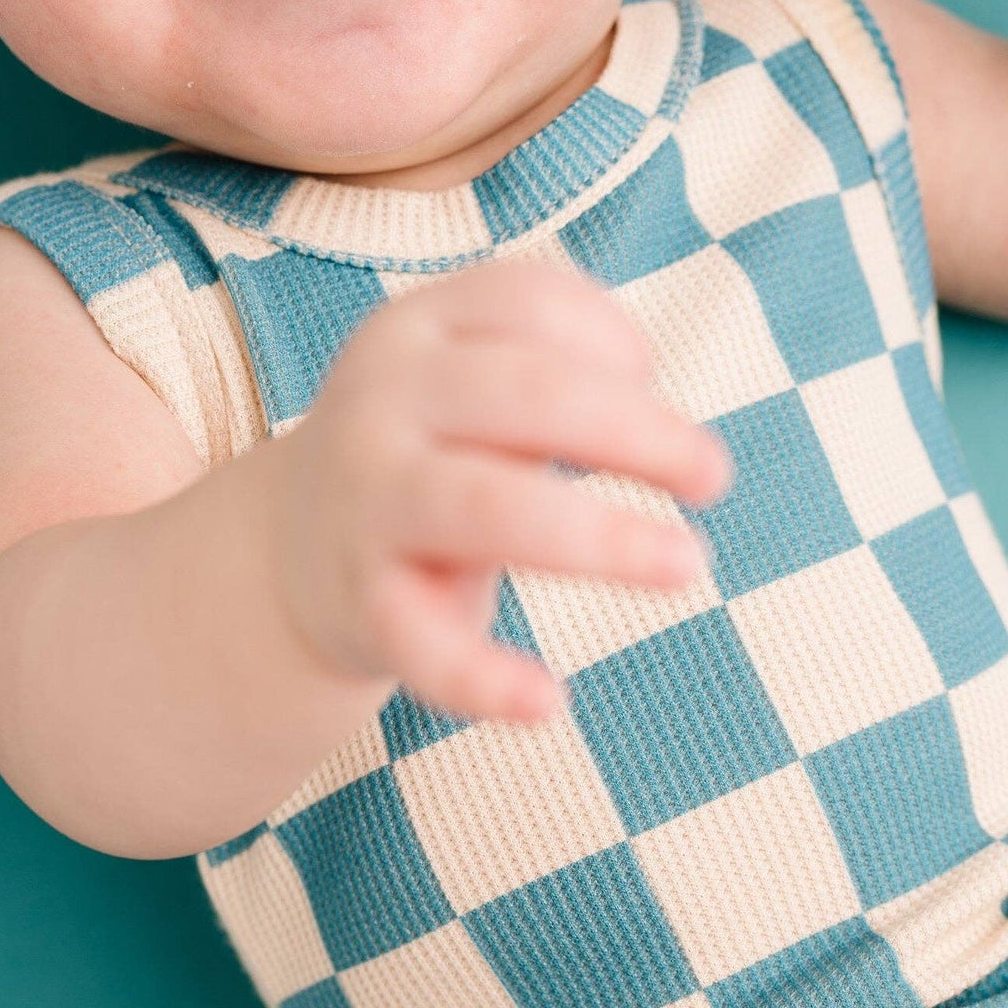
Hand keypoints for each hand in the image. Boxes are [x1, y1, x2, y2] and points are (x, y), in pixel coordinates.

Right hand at [269, 263, 730, 723]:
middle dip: (639, 433)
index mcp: (416, 329)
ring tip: (688, 565)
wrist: (292, 553)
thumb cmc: (427, 455)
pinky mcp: (361, 603)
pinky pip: (426, 645)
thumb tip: (659, 415)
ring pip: (488, 507)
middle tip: (716, 477)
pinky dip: (488, 680)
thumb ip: (560, 371)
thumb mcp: (472, 384)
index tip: (651, 383)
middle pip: (528, 394)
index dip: (613, 339)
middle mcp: (383, 402)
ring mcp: (367, 502)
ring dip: (601, 537)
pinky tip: (550, 704)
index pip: (531, 303)